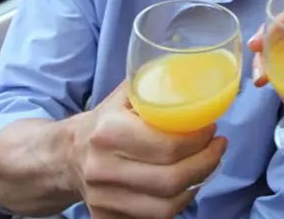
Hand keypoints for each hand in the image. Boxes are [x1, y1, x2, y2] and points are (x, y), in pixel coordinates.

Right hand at [66, 82, 226, 218]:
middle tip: (217, 148)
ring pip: (166, 206)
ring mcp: (104, 199)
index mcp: (109, 133)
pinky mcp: (106, 218)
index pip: (168, 146)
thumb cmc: (104, 123)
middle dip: (206, 164)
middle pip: (171, 179)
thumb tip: (198, 79)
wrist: (65, 156)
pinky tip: (185, 186)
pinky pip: (154, 218)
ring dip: (196, 186)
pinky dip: (177, 203)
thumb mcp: (123, 97)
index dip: (199, 141)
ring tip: (206, 167)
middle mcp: (103, 169)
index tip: (212, 130)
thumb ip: (155, 87)